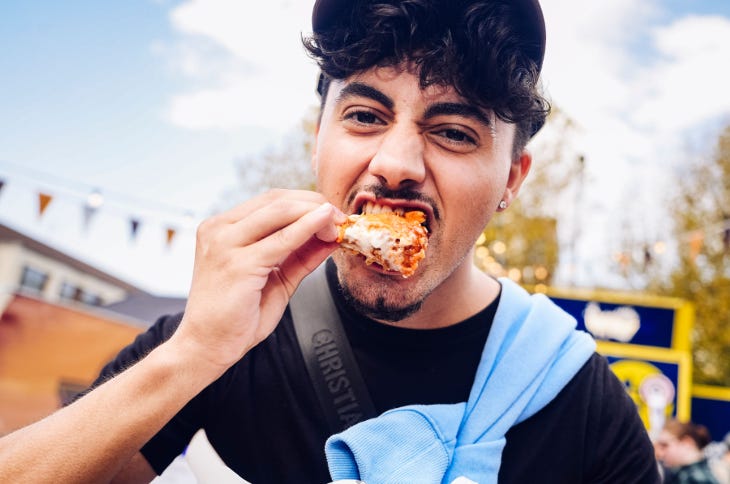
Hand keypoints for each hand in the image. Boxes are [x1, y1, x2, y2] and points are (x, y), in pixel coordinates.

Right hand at [169, 189, 344, 373]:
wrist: (206, 347)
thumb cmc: (236, 316)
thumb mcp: (276, 278)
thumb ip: (300, 255)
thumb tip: (331, 236)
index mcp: (223, 228)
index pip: (271, 201)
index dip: (306, 202)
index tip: (333, 214)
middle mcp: (219, 229)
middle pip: (276, 200)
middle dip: (315, 204)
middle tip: (341, 218)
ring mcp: (225, 244)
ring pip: (280, 211)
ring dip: (315, 214)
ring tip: (338, 225)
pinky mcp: (237, 263)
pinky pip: (281, 240)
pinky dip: (307, 229)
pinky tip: (326, 227)